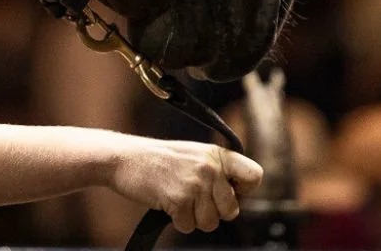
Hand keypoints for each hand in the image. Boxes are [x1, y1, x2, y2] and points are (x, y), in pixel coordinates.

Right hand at [107, 141, 263, 233]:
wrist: (125, 158)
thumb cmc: (158, 159)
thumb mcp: (194, 154)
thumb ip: (216, 170)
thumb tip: (237, 193)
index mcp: (217, 155)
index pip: (254, 176)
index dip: (244, 190)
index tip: (229, 191)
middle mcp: (210, 168)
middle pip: (232, 210)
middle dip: (213, 212)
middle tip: (194, 199)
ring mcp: (195, 184)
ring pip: (211, 223)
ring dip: (193, 218)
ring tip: (179, 199)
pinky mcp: (179, 200)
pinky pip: (188, 227)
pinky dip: (177, 221)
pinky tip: (168, 203)